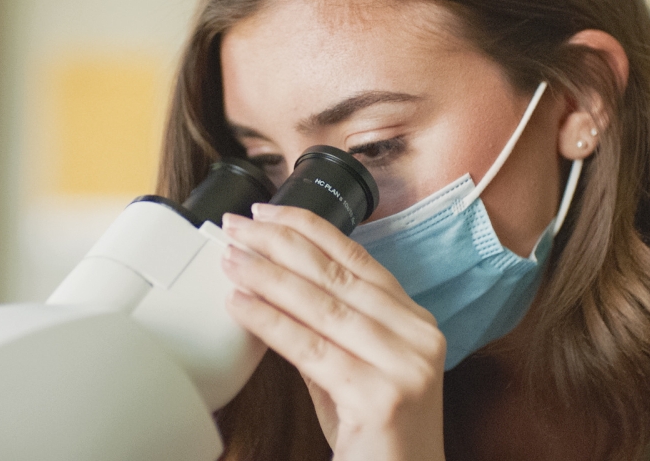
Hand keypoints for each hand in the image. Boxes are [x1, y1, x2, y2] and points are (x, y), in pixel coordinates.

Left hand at [220, 204, 446, 460]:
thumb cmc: (375, 438)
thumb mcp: (354, 371)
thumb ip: (326, 329)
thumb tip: (272, 285)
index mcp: (416, 322)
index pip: (358, 259)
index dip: (310, 230)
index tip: (268, 212)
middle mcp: (419, 337)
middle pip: (337, 276)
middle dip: (280, 245)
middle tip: (237, 226)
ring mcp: (406, 366)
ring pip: (322, 307)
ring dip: (268, 278)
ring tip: (231, 259)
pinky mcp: (382, 397)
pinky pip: (312, 349)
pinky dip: (271, 323)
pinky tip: (240, 305)